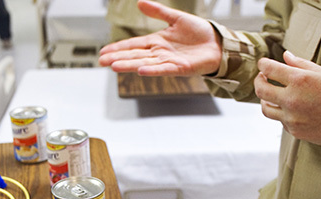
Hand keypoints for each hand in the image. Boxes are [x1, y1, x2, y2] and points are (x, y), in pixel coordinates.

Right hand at [98, 0, 221, 75]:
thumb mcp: (176, 18)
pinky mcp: (180, 68)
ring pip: (145, 64)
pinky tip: (140, 71)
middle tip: (101, 62)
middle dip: (118, 58)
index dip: (119, 48)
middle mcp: (160, 53)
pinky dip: (152, 71)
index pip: (134, 45)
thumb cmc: (200, 33)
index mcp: (158, 42)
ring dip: (129, 65)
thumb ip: (158, 12)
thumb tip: (139, 3)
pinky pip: (163, 69)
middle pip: (135, 56)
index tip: (104, 52)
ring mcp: (169, 62)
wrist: (219, 43)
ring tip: (114, 66)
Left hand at [254, 51, 320, 146]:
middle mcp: (291, 99)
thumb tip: (285, 56)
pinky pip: (280, 120)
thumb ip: (301, 64)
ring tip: (270, 95)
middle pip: (261, 89)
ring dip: (265, 99)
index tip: (263, 63)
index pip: (269, 69)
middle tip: (262, 77)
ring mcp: (291, 117)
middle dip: (258, 80)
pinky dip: (281, 113)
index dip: (263, 64)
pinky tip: (288, 108)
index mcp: (299, 80)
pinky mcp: (294, 130)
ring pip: (265, 108)